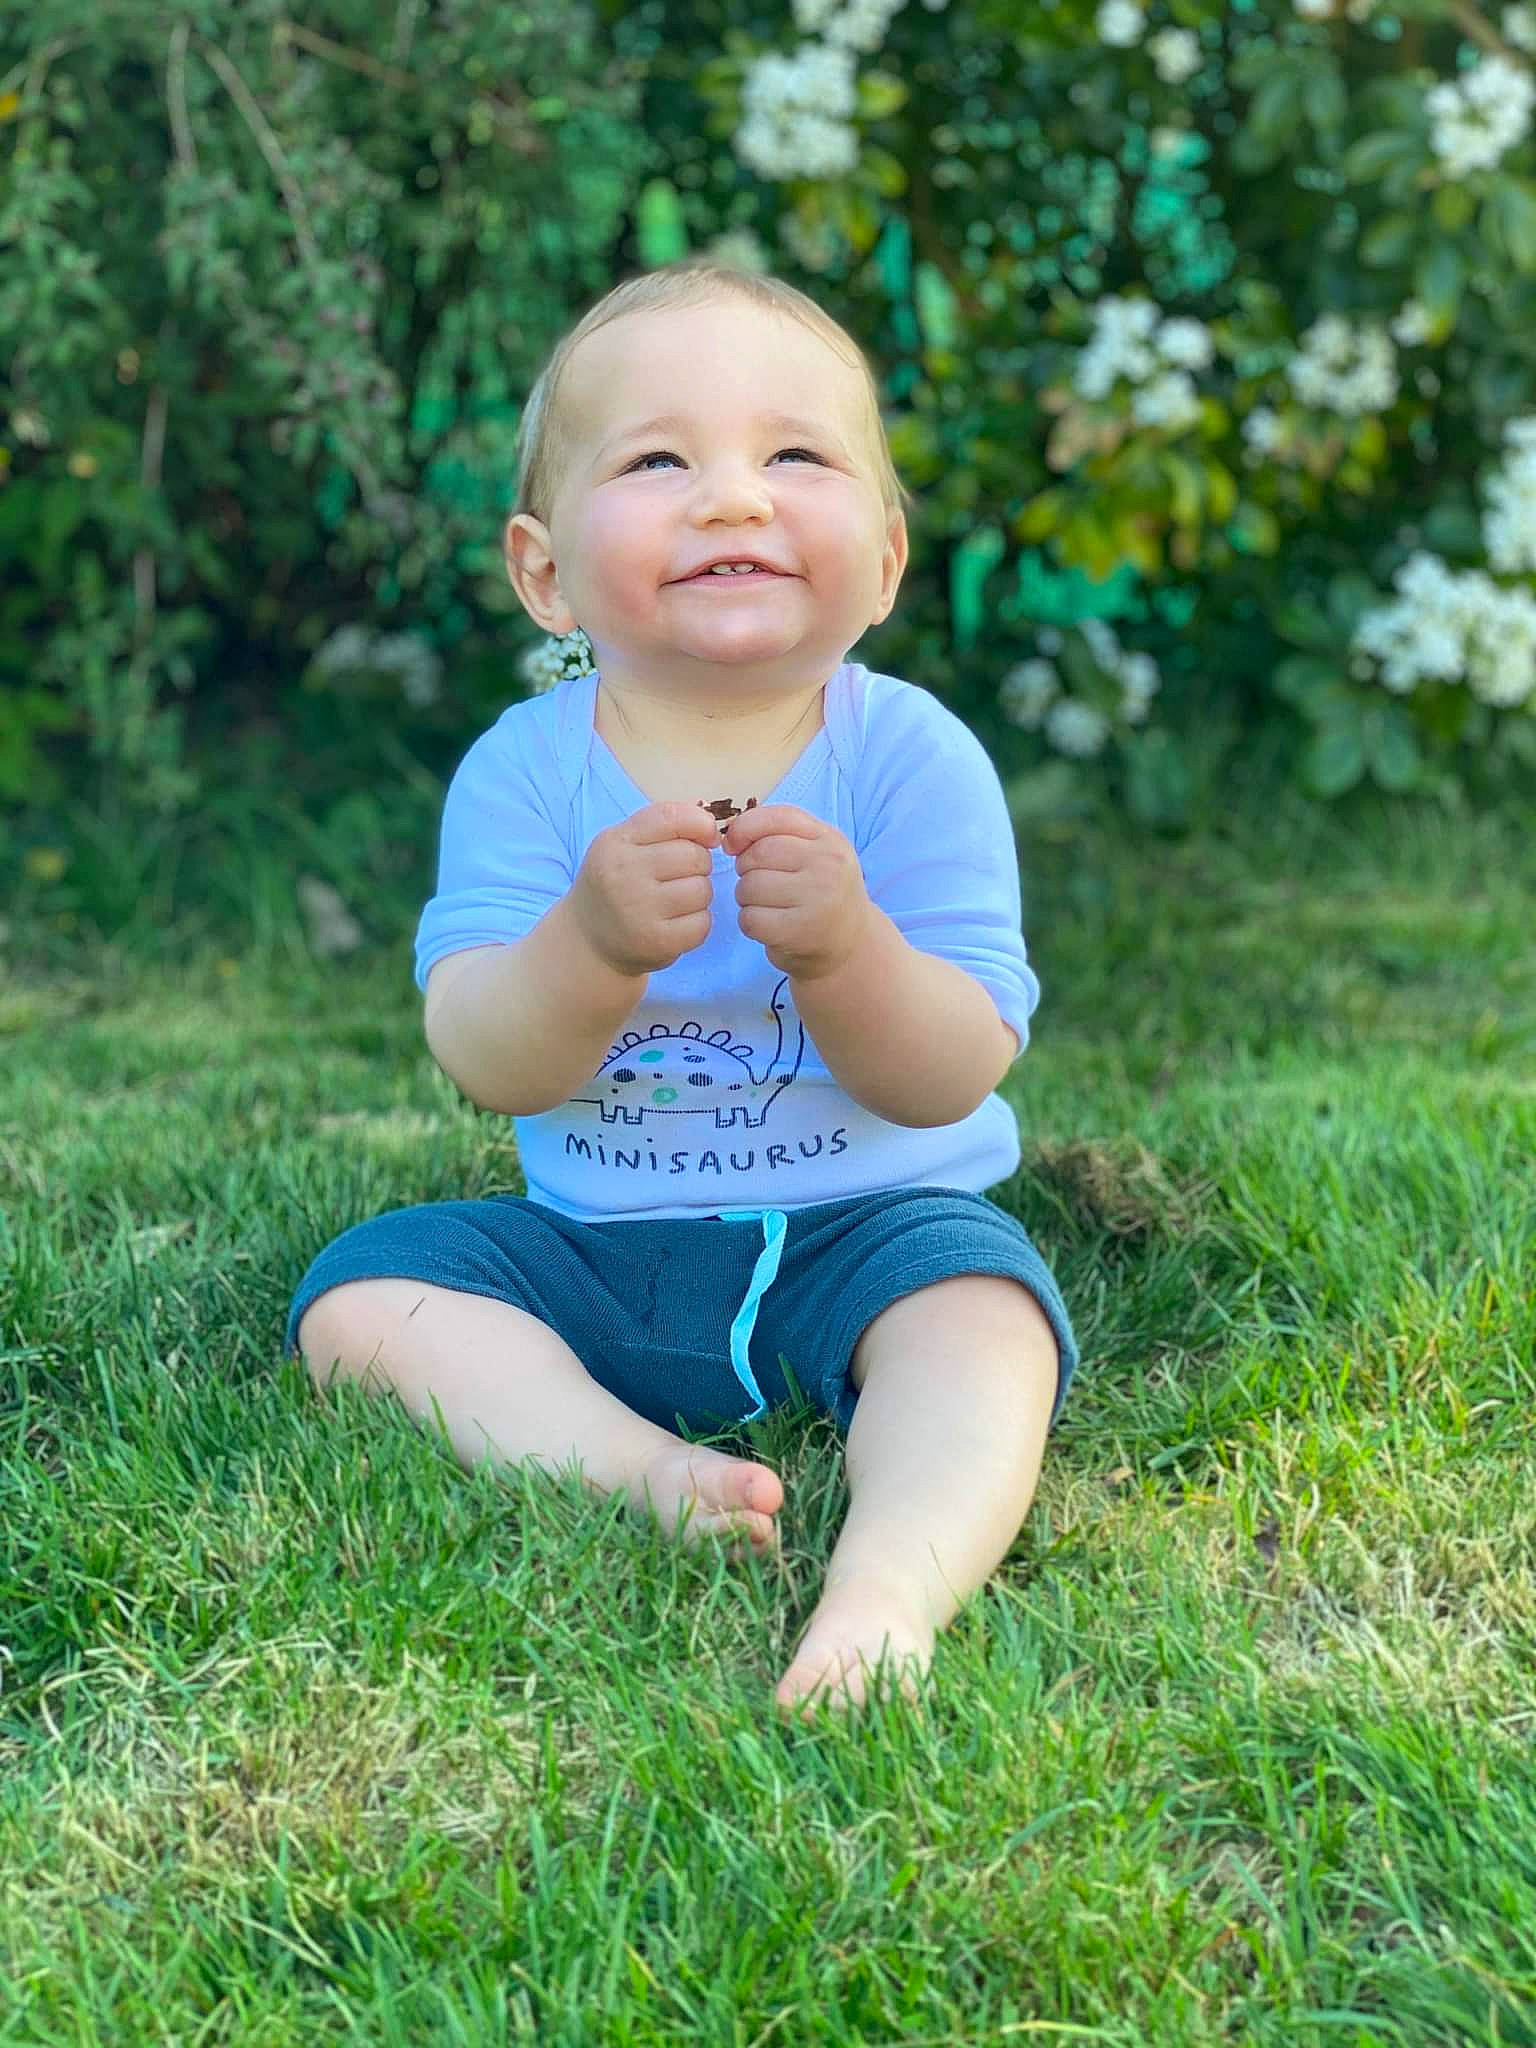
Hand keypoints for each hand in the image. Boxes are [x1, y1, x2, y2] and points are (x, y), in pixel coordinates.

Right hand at [569, 800, 719, 976]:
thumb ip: (662, 826)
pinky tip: (677, 922)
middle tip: (681, 875)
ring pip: (702, 889)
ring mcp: (639, 910)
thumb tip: (711, 826)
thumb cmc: (614, 884)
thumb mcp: (622, 844)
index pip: (672, 818)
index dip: (701, 823)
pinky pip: (702, 923)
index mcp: (615, 843)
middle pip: (694, 856)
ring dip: (699, 894)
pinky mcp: (656, 941)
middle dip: (699, 864)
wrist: (588, 940)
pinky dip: (697, 922)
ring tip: (677, 900)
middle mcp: (623, 873)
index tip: (707, 836)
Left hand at [723, 803, 874, 980]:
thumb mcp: (816, 854)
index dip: (745, 828)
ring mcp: (817, 900)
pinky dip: (750, 922)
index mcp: (831, 840)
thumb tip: (730, 839)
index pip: (779, 818)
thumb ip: (780, 835)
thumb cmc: (821, 894)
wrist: (851, 945)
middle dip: (745, 868)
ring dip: (746, 897)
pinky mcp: (800, 932)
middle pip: (759, 854)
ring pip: (749, 886)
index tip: (734, 845)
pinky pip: (750, 918)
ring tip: (767, 904)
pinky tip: (768, 925)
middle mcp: (829, 866)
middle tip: (759, 882)